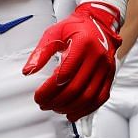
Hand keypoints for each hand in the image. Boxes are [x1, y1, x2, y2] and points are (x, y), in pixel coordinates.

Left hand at [23, 2, 121, 122]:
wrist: (99, 23)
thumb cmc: (76, 27)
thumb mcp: (54, 33)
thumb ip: (40, 53)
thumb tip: (28, 71)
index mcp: (83, 44)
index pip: (64, 74)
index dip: (49, 89)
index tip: (38, 95)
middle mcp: (97, 57)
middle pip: (75, 89)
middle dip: (56, 101)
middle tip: (43, 103)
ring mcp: (105, 68)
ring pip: (88, 97)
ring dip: (69, 107)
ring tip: (55, 108)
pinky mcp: (109, 76)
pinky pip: (100, 98)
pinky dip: (86, 110)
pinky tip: (73, 113)